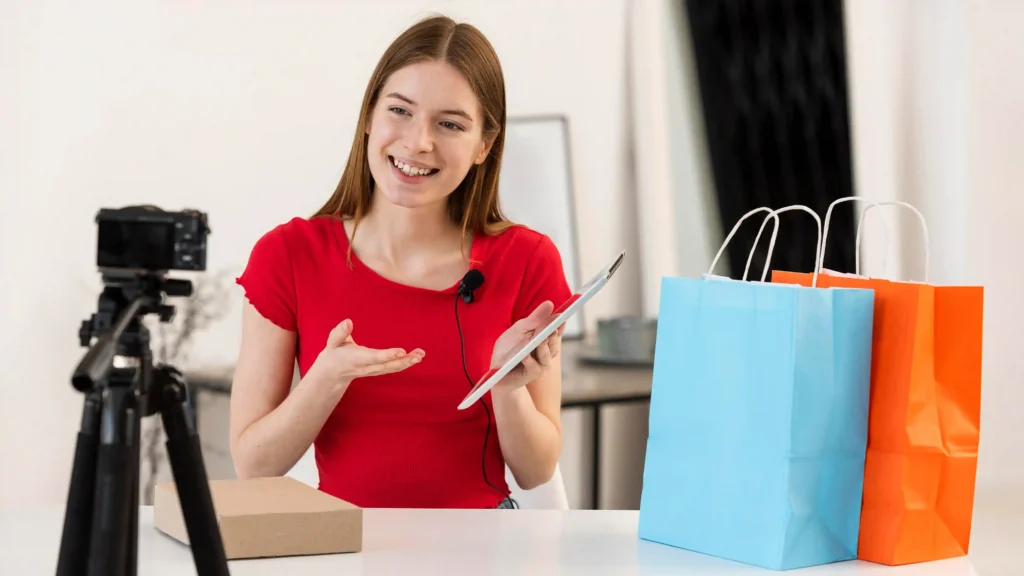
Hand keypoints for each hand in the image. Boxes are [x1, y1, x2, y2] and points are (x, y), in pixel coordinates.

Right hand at [308, 319, 423, 392]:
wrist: (333, 372)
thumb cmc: (334, 353)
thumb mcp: (333, 342)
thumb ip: (340, 332)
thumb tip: (348, 321)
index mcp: (356, 359)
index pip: (374, 358)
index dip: (388, 355)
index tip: (401, 351)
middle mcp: (367, 367)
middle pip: (387, 366)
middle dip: (403, 362)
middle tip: (418, 356)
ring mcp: (373, 370)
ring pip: (392, 368)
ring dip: (407, 363)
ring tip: (421, 355)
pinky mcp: (378, 370)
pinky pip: (393, 368)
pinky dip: (405, 363)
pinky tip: (416, 357)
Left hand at [490, 301, 563, 396]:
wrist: (497, 371)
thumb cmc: (509, 348)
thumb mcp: (520, 329)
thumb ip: (535, 319)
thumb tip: (550, 304)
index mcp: (544, 339)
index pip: (556, 331)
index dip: (560, 324)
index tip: (563, 317)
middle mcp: (546, 353)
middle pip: (553, 343)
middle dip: (553, 335)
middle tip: (554, 327)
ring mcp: (541, 365)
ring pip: (546, 355)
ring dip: (543, 347)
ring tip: (541, 339)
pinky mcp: (531, 375)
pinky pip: (533, 367)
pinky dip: (529, 361)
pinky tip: (525, 355)